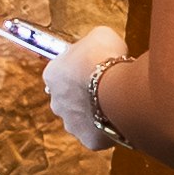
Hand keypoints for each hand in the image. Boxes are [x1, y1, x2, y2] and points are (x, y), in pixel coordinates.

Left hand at [12, 16, 126, 150]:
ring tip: (116, 104)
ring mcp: (71, 123)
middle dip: (85, 94)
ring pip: (82, 119)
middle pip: (70, 98)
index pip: (62, 72)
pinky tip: (121, 118)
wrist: (118, 87)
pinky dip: (108, 128)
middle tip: (107, 86)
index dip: (80, 68)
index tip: (96, 66)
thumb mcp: (100, 35)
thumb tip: (100, 45)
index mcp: (52, 74)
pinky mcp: (88, 139)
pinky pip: (98, 134)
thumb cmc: (105, 57)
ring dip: (95, 112)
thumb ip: (93, 42)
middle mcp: (56, 101)